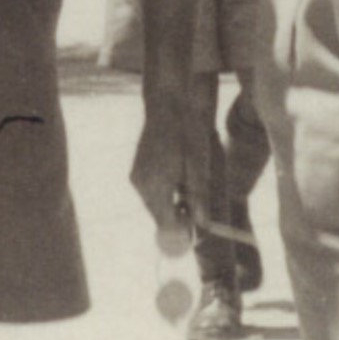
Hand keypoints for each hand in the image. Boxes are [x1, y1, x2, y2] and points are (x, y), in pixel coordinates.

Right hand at [131, 86, 210, 232]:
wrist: (169, 106)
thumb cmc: (187, 133)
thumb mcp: (199, 166)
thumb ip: (199, 197)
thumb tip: (202, 225)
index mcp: (157, 185)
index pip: (166, 223)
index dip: (182, 232)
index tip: (195, 233)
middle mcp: (141, 184)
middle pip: (159, 216)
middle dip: (177, 217)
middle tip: (196, 208)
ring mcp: (136, 178)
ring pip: (155, 205)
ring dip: (171, 203)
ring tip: (187, 181)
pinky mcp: (136, 172)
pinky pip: (151, 192)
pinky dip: (164, 192)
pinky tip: (176, 174)